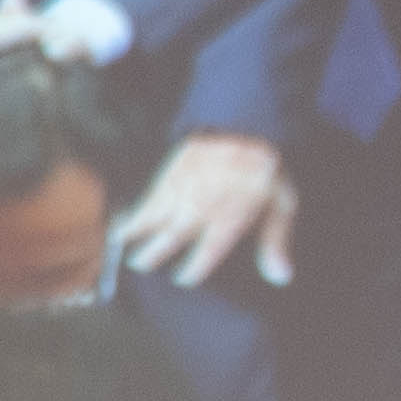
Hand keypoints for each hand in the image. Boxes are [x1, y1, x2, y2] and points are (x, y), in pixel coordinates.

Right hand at [116, 125, 299, 286]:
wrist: (247, 121)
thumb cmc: (266, 167)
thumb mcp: (282, 204)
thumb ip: (276, 242)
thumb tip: (281, 278)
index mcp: (226, 221)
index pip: (204, 255)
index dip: (192, 271)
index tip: (184, 279)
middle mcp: (199, 208)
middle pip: (170, 237)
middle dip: (152, 253)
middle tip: (139, 265)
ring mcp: (183, 187)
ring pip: (154, 214)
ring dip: (135, 229)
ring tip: (118, 241)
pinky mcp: (173, 169)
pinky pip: (150, 192)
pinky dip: (136, 205)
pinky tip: (125, 213)